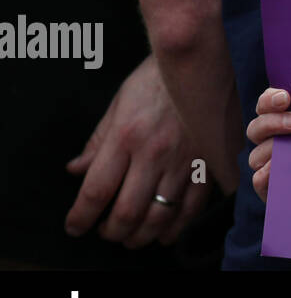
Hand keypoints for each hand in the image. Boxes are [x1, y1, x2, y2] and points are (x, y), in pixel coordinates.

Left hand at [65, 54, 207, 247]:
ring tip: (131, 238)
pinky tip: (165, 233)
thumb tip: (76, 170)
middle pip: (127, 211)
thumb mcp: (119, 103)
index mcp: (126, 136)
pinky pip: (194, 204)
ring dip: (141, 235)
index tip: (75, 227)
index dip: (81, 217)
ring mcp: (185, 158)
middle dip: (111, 232)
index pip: (96, 191)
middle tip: (105, 233)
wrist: (201, 59)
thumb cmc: (156, 78)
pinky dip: (177, 226)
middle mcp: (154, 152)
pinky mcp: (208, 160)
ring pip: (160, 214)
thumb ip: (97, 141)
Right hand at [247, 88, 290, 202]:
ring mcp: (266, 164)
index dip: (271, 99)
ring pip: (255, 154)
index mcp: (281, 118)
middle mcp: (270, 139)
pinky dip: (267, 173)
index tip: (285, 97)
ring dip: (272, 148)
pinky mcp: (268, 187)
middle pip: (256, 128)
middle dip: (275, 122)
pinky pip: (258, 179)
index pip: (266, 104)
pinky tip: (278, 169)